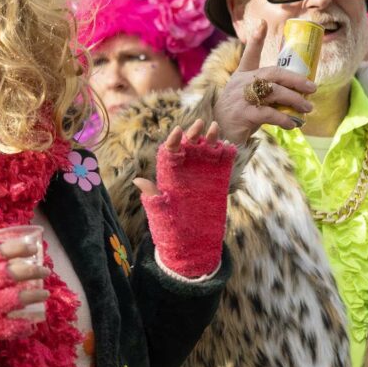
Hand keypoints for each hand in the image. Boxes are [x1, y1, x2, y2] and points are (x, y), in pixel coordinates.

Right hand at [0, 240, 50, 363]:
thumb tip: (19, 252)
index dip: (19, 247)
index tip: (33, 248)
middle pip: (13, 272)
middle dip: (34, 270)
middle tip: (45, 271)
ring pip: (18, 297)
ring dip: (36, 294)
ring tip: (45, 293)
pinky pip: (14, 326)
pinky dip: (26, 326)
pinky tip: (32, 324)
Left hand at [134, 120, 236, 277]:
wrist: (193, 243)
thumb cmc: (171, 228)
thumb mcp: (160, 212)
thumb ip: (153, 195)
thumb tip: (138, 181)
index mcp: (169, 173)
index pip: (170, 150)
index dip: (173, 139)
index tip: (177, 131)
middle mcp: (186, 169)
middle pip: (189, 144)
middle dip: (193, 132)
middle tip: (200, 123)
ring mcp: (203, 172)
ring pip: (207, 148)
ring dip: (211, 137)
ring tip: (215, 128)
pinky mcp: (219, 179)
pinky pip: (224, 161)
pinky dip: (227, 152)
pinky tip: (229, 147)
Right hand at [214, 21, 317, 144]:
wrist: (220, 135)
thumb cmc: (239, 114)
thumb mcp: (249, 98)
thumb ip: (267, 92)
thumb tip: (298, 95)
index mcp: (242, 76)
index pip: (249, 54)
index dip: (256, 39)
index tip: (262, 23)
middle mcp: (241, 83)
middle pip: (272, 74)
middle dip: (294, 79)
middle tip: (312, 87)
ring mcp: (241, 98)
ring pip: (273, 92)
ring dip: (294, 100)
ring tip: (307, 108)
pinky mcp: (242, 114)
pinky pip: (268, 113)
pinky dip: (283, 118)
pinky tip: (292, 123)